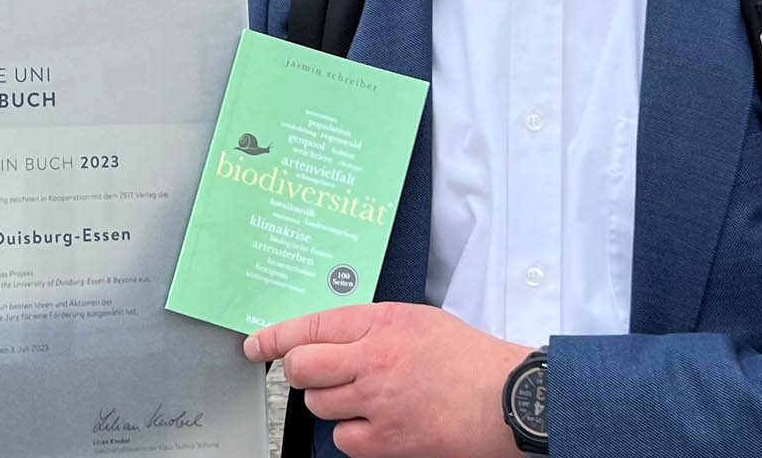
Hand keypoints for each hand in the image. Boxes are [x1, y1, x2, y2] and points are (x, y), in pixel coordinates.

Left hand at [244, 302, 531, 457]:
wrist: (505, 398)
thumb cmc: (466, 358)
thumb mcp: (416, 320)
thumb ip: (370, 325)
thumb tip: (326, 336)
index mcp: (382, 322)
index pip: (312, 325)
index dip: (275, 336)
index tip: (256, 344)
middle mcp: (375, 360)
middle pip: (304, 367)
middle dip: (301, 371)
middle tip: (317, 374)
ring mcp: (379, 402)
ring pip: (320, 405)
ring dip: (333, 402)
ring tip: (366, 397)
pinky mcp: (387, 441)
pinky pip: (344, 439)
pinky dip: (354, 433)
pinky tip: (378, 422)